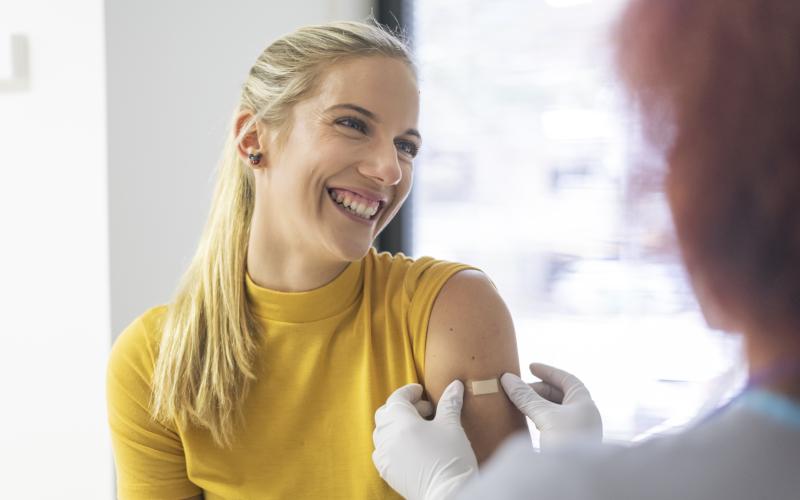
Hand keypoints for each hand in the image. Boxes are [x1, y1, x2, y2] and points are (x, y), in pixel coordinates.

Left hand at [372, 381, 477, 499]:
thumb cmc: (450, 458)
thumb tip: (455, 385)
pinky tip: (411, 448)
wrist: (448, 494)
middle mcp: (386, 437)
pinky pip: (383, 452)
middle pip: (386, 414)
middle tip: (425, 411)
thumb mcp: (452, 426)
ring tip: (419, 430)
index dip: (409, 392)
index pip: (397, 398)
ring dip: (397, 426)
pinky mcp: (387, 473)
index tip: (420, 391)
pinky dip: (393, 445)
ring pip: (382, 433)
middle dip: (403, 408)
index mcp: (400, 421)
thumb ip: (450, 403)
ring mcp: (384, 457)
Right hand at [501, 363, 602, 449]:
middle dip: (538, 389)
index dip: (548, 371)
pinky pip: (552, 424)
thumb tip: (507, 378)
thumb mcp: (544, 415)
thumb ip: (525, 397)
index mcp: (585, 403)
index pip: (567, 379)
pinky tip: (526, 420)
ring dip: (537, 404)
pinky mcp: (568, 445)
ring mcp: (577, 431)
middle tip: (518, 389)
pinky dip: (539, 418)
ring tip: (519, 402)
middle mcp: (584, 415)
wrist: (574, 478)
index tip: (530, 366)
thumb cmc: (567, 442)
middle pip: (559, 394)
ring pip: (554, 410)